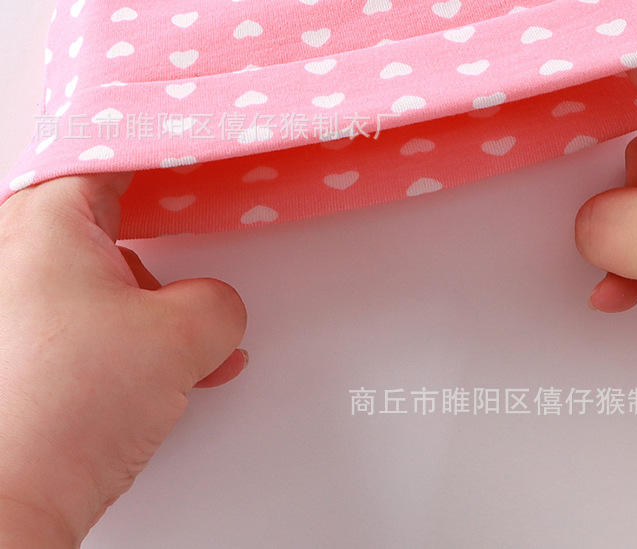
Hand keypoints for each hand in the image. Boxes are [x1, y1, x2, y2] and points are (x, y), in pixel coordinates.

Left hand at [0, 173, 246, 546]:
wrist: (10, 495)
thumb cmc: (60, 406)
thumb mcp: (181, 336)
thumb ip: (219, 303)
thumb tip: (216, 307)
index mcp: (48, 224)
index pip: (110, 160)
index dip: (163, 159)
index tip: (197, 160)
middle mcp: (20, 256)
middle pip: (107, 220)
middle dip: (166, 241)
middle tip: (200, 230)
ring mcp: (19, 307)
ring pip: (105, 280)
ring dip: (159, 303)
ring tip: (200, 334)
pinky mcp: (27, 354)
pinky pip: (94, 323)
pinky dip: (138, 338)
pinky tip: (178, 369)